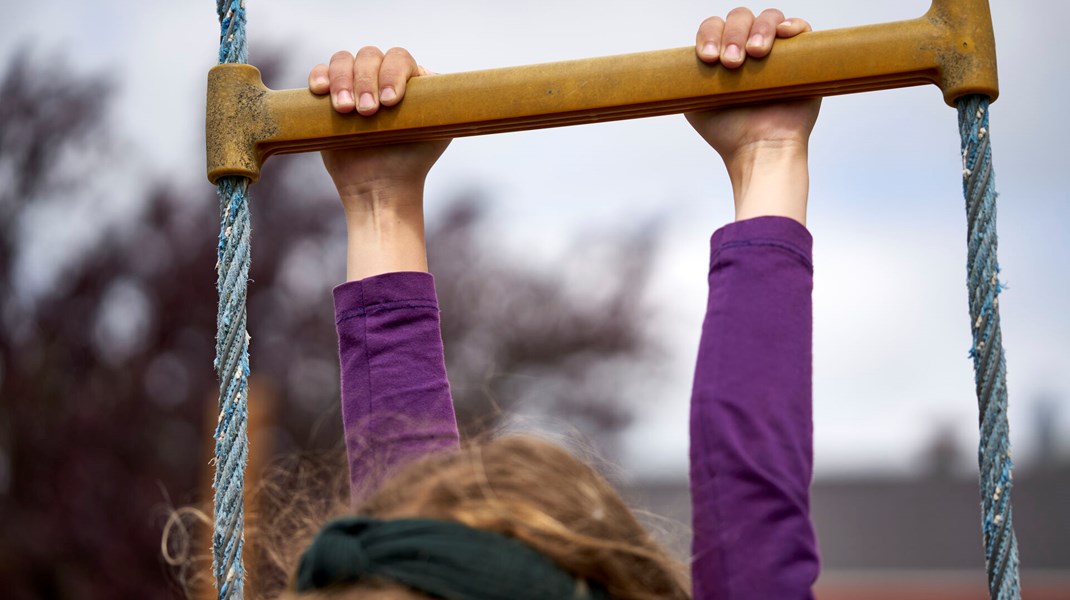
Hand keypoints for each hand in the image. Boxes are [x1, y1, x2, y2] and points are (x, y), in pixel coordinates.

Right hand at [308, 47, 449, 213]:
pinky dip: (319, 76)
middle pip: (369, 56)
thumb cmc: (412, 162)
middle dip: (366, 81)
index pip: (399, 58)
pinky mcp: (329, 98)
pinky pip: (320, 73)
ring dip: (342, 80)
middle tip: (368, 113)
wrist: (380, 189)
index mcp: (409, 79)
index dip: (393, 74)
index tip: (391, 102)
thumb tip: (444, 80)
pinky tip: (320, 91)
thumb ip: (443, 103)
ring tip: (346, 111)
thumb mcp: (438, 131)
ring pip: (343, 60)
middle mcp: (381, 77)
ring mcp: (354, 85)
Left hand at [686, 9, 820, 223]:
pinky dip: (792, 26)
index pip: (714, 27)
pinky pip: (800, 29)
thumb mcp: (695, 101)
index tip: (710, 59)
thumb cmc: (727, 133)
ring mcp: (777, 52)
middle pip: (739, 18)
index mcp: (723, 55)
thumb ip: (688, 76)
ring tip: (756, 55)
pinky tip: (783, 36)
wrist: (758, 150)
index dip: (710, 35)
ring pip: (768, 18)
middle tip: (731, 63)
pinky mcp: (803, 58)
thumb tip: (677, 60)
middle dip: (733, 35)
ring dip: (759, 30)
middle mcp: (749, 49)